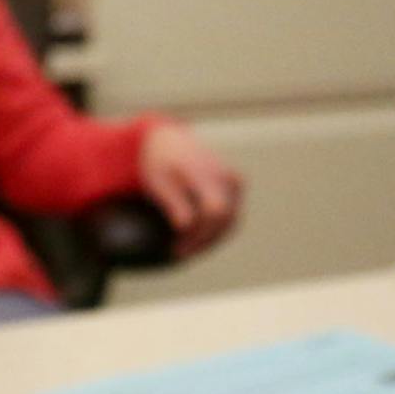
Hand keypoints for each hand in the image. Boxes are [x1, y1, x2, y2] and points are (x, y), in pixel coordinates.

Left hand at [136, 121, 242, 258]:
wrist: (168, 141)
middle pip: (225, 219)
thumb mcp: (158, 182)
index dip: (199, 233)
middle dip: (203, 240)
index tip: (177, 245)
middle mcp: (226, 175)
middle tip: (178, 252)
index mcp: (206, 171)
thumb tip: (186, 227)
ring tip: (184, 249)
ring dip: (211, 239)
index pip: (215, 210)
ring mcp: (235, 180)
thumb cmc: (158, 163)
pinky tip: (194, 240)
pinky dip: (215, 230)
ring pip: (232, 221)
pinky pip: (231, 215)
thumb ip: (174, 203)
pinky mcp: (236, 186)